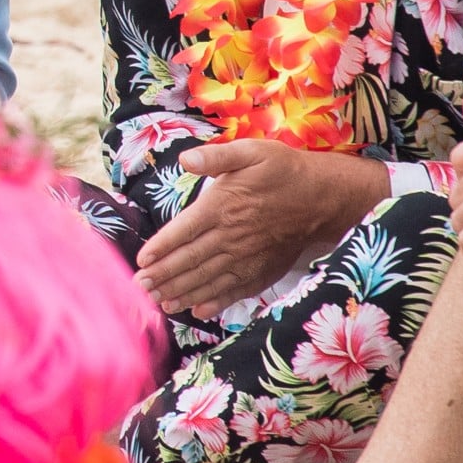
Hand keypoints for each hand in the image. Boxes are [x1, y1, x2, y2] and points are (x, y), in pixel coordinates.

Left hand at [134, 140, 386, 317]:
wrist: (323, 197)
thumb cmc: (282, 170)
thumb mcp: (251, 152)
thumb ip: (216, 156)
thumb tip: (186, 158)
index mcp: (223, 206)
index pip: (184, 231)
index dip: (161, 246)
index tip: (141, 260)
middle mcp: (232, 236)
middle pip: (191, 260)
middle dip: (163, 275)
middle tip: (139, 287)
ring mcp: (247, 256)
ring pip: (209, 278)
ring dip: (182, 292)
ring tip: (159, 302)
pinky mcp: (262, 269)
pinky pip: (236, 290)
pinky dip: (216, 302)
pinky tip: (198, 311)